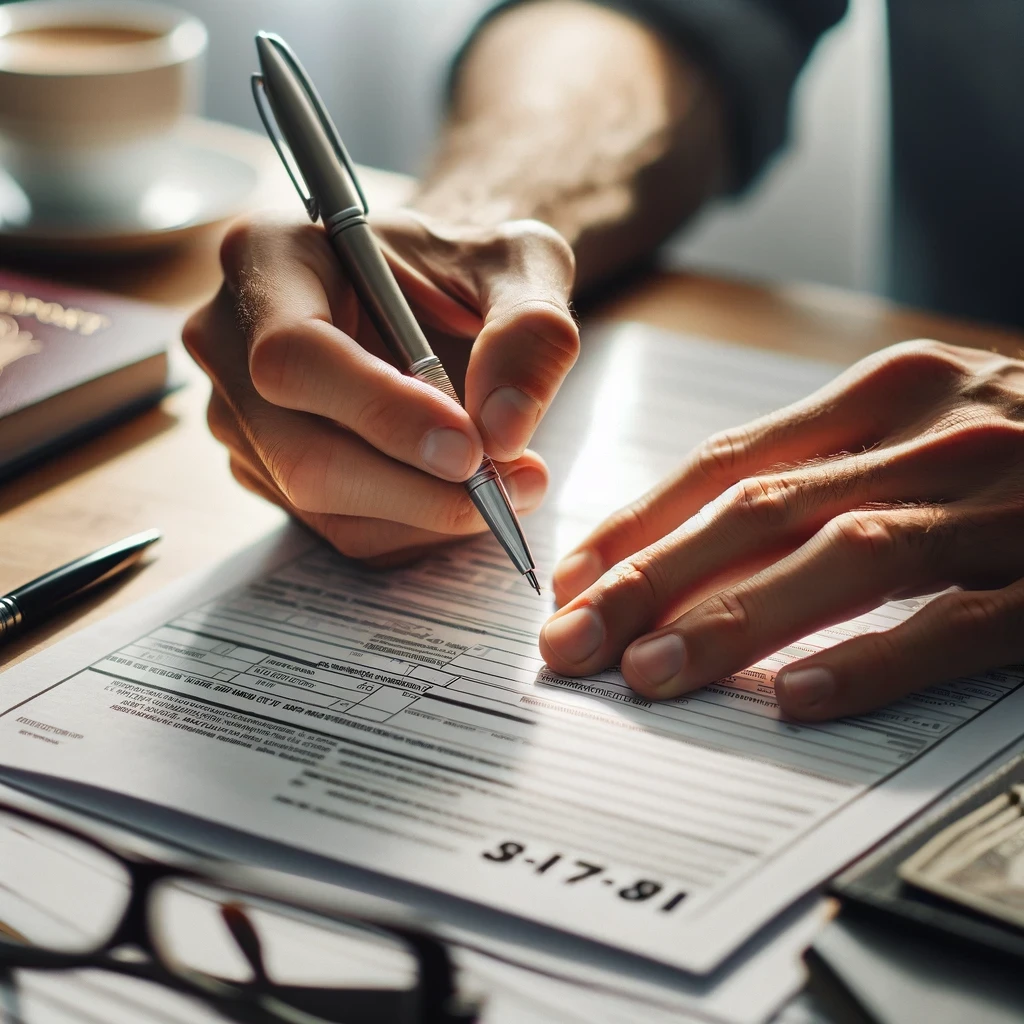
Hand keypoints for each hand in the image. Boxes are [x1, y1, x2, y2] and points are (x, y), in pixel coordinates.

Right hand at [184, 210, 577, 563]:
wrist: (429, 297)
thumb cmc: (462, 270)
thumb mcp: (518, 264)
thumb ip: (528, 328)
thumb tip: (504, 428)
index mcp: (268, 256)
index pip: (296, 354)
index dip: (382, 411)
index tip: (470, 447)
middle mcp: (230, 341)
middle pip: (301, 453)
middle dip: (417, 488)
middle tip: (512, 485)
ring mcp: (240, 415)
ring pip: (322, 504)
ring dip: (426, 515)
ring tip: (509, 486)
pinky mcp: (266, 470)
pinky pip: (338, 528)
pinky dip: (414, 527)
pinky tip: (461, 492)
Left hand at [539, 340, 1023, 719]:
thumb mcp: (920, 418)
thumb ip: (821, 462)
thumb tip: (700, 534)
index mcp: (887, 393)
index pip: (729, 461)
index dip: (641, 521)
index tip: (573, 576)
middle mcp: (933, 436)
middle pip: (759, 510)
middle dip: (651, 578)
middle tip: (573, 640)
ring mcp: (1002, 504)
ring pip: (842, 559)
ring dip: (734, 620)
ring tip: (650, 672)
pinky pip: (960, 621)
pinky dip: (875, 660)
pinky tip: (801, 700)